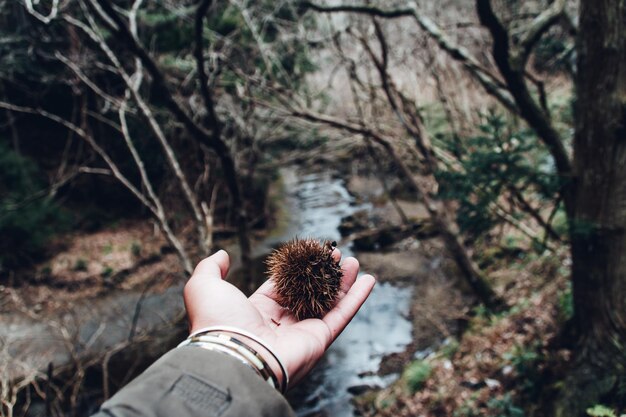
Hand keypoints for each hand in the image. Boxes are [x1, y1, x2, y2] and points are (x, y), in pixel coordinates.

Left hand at [183, 249, 375, 385]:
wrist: (234, 353)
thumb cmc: (217, 321)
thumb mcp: (204, 286)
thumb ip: (211, 267)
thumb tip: (222, 255)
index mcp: (257, 312)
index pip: (282, 287)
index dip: (297, 269)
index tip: (309, 253)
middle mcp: (282, 324)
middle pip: (309, 293)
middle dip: (323, 273)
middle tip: (335, 254)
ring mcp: (303, 332)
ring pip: (329, 302)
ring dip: (343, 282)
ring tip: (352, 261)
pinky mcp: (320, 338)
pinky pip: (343, 314)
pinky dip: (357, 298)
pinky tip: (368, 280)